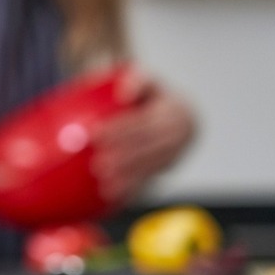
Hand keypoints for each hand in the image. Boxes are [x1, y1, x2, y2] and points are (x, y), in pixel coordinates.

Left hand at [91, 68, 194, 201]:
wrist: (180, 113)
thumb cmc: (151, 94)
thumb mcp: (147, 79)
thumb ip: (136, 79)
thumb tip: (123, 93)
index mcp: (174, 112)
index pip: (142, 122)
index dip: (118, 129)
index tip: (93, 133)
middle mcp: (180, 135)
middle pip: (146, 149)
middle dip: (122, 158)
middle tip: (97, 164)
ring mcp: (177, 153)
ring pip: (149, 168)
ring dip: (127, 177)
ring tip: (103, 183)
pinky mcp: (169, 167)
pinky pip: (150, 178)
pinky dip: (132, 188)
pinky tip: (112, 195)